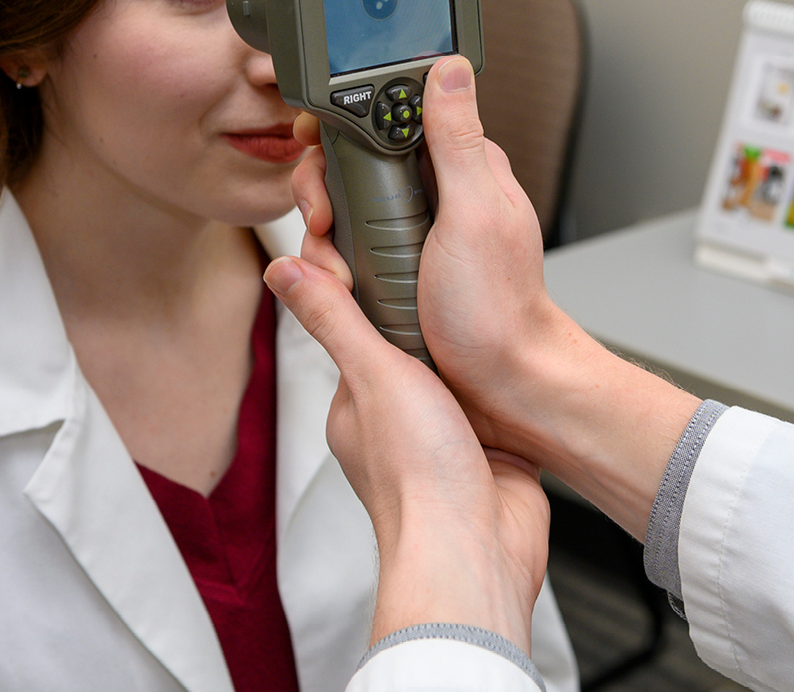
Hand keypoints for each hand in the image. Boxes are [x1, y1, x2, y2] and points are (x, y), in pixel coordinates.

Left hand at [262, 255, 544, 648]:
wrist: (478, 551)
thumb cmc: (420, 481)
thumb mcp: (374, 375)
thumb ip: (334, 319)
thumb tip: (282, 270)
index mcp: (356, 402)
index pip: (358, 326)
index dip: (374, 285)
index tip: (392, 243)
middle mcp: (397, 420)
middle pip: (413, 344)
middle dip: (432, 312)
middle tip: (452, 267)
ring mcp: (444, 438)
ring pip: (455, 372)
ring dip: (469, 347)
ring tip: (483, 305)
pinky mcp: (487, 453)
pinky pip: (491, 404)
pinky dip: (500, 383)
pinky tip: (511, 363)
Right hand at [288, 57, 701, 537]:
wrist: (502, 383)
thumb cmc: (500, 307)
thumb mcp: (475, 212)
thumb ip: (457, 139)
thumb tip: (448, 69)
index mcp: (460, 167)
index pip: (390, 115)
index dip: (347, 124)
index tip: (322, 147)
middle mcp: (433, 194)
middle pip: (351, 163)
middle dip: (325, 190)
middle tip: (328, 221)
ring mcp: (410, 234)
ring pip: (341, 210)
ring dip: (325, 238)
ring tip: (340, 269)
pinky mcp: (391, 269)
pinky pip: (343, 253)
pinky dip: (330, 268)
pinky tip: (342, 287)